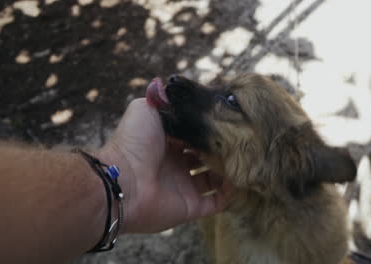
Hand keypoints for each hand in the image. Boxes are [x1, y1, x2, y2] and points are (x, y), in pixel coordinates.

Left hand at [98, 98, 229, 232]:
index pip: (192, 134)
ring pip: (213, 178)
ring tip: (245, 156)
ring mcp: (184, 186)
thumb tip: (169, 85)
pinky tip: (242, 177)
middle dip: (221, 148)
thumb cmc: (134, 142)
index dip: (208, 127)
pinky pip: (216, 201)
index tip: (227, 118)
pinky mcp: (191, 206)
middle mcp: (176, 164)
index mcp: (166, 142)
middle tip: (241, 138)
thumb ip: (161, 99)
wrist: (124, 182)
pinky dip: (230, 192)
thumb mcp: (145, 109)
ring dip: (228, 169)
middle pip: (205, 156)